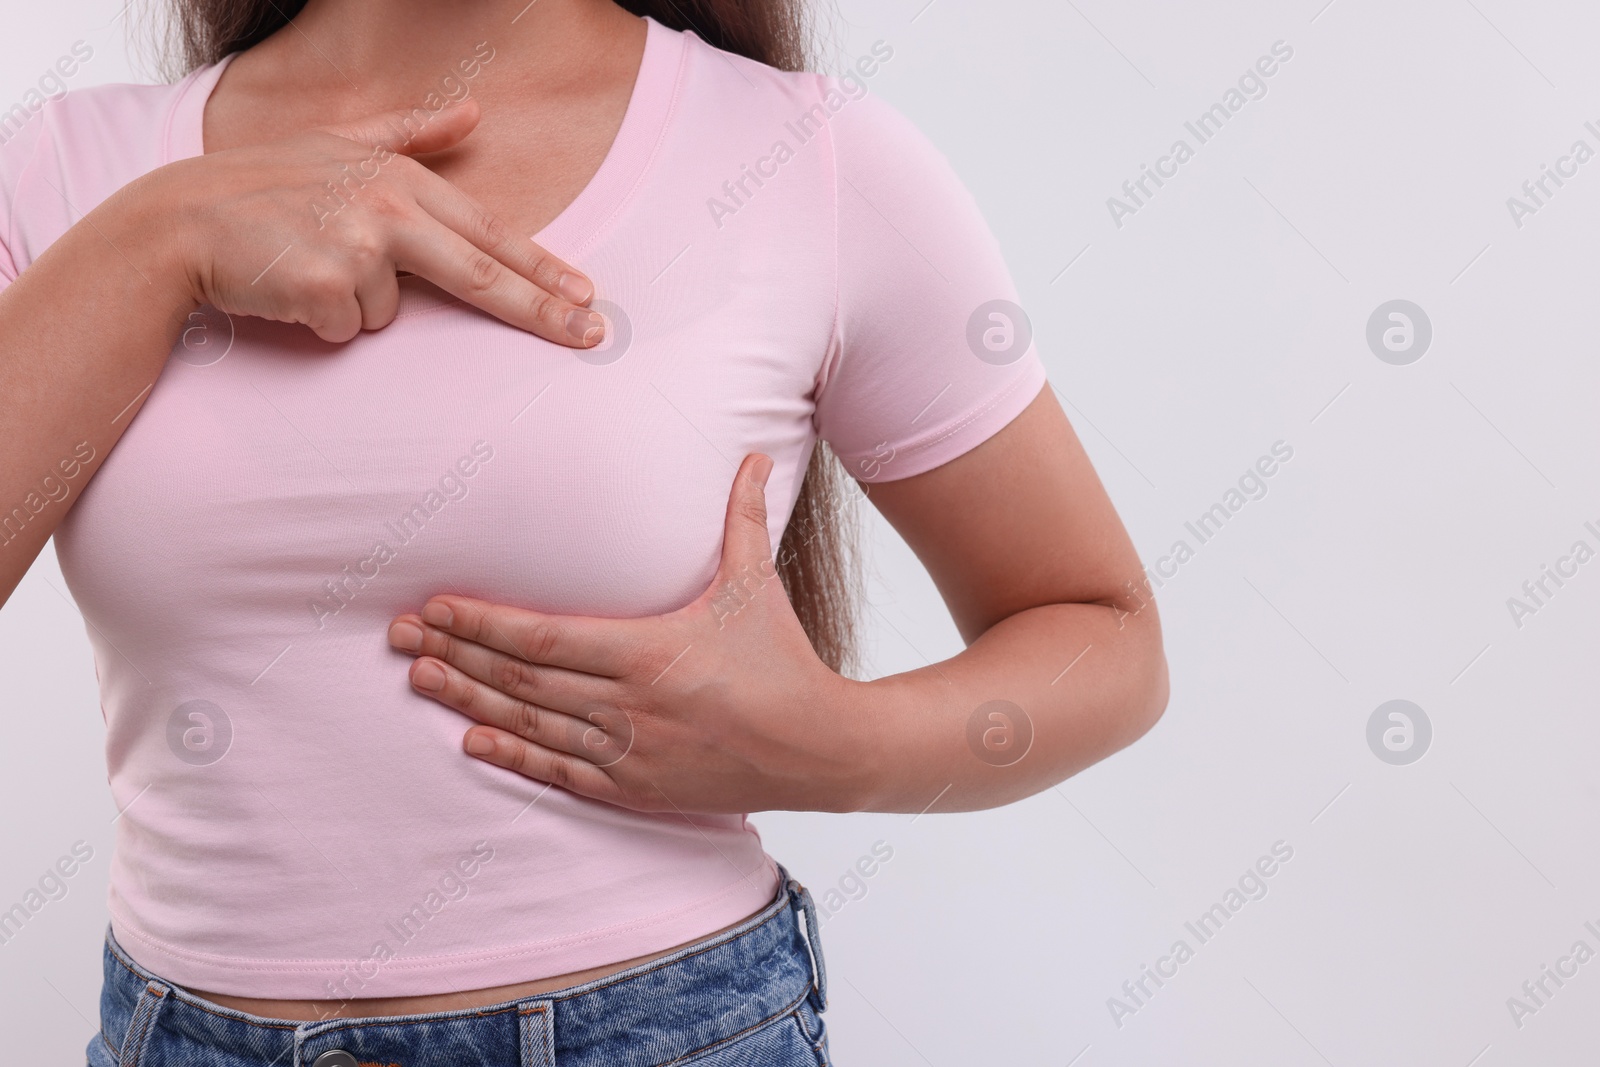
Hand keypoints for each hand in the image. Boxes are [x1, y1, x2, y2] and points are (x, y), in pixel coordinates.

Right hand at [146, 98, 603, 344]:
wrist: (177, 221)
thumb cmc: (260, 186)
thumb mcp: (337, 142)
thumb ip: (410, 133)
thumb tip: (474, 113)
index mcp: (399, 179)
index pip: (489, 232)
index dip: (543, 267)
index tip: (588, 293)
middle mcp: (388, 208)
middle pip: (483, 275)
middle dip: (544, 311)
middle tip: (592, 335)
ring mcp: (358, 245)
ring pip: (390, 313)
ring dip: (353, 305)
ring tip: (306, 268)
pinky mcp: (326, 285)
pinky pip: (348, 329)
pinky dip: (321, 321)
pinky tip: (288, 289)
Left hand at [385, 454, 871, 814]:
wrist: (819, 748)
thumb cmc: (784, 660)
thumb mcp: (759, 585)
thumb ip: (743, 518)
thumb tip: (752, 453)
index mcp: (650, 651)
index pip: (544, 637)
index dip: (483, 622)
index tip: (436, 606)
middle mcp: (629, 706)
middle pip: (521, 679)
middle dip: (456, 654)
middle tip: (400, 637)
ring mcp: (630, 753)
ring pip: (530, 726)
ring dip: (468, 701)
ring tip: (418, 677)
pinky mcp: (636, 788)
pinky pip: (559, 774)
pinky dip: (512, 756)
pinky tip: (472, 741)